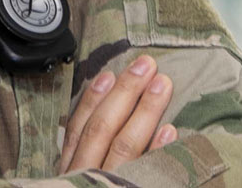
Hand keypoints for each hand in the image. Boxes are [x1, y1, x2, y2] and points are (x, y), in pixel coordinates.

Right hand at [58, 56, 179, 173]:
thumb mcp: (80, 179)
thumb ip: (89, 154)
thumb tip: (105, 109)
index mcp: (72, 169)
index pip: (78, 129)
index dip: (92, 100)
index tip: (109, 74)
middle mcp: (87, 176)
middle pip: (102, 129)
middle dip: (124, 93)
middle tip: (145, 65)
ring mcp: (110, 186)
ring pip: (124, 146)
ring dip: (145, 111)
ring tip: (162, 84)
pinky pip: (146, 173)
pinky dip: (156, 151)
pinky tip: (169, 130)